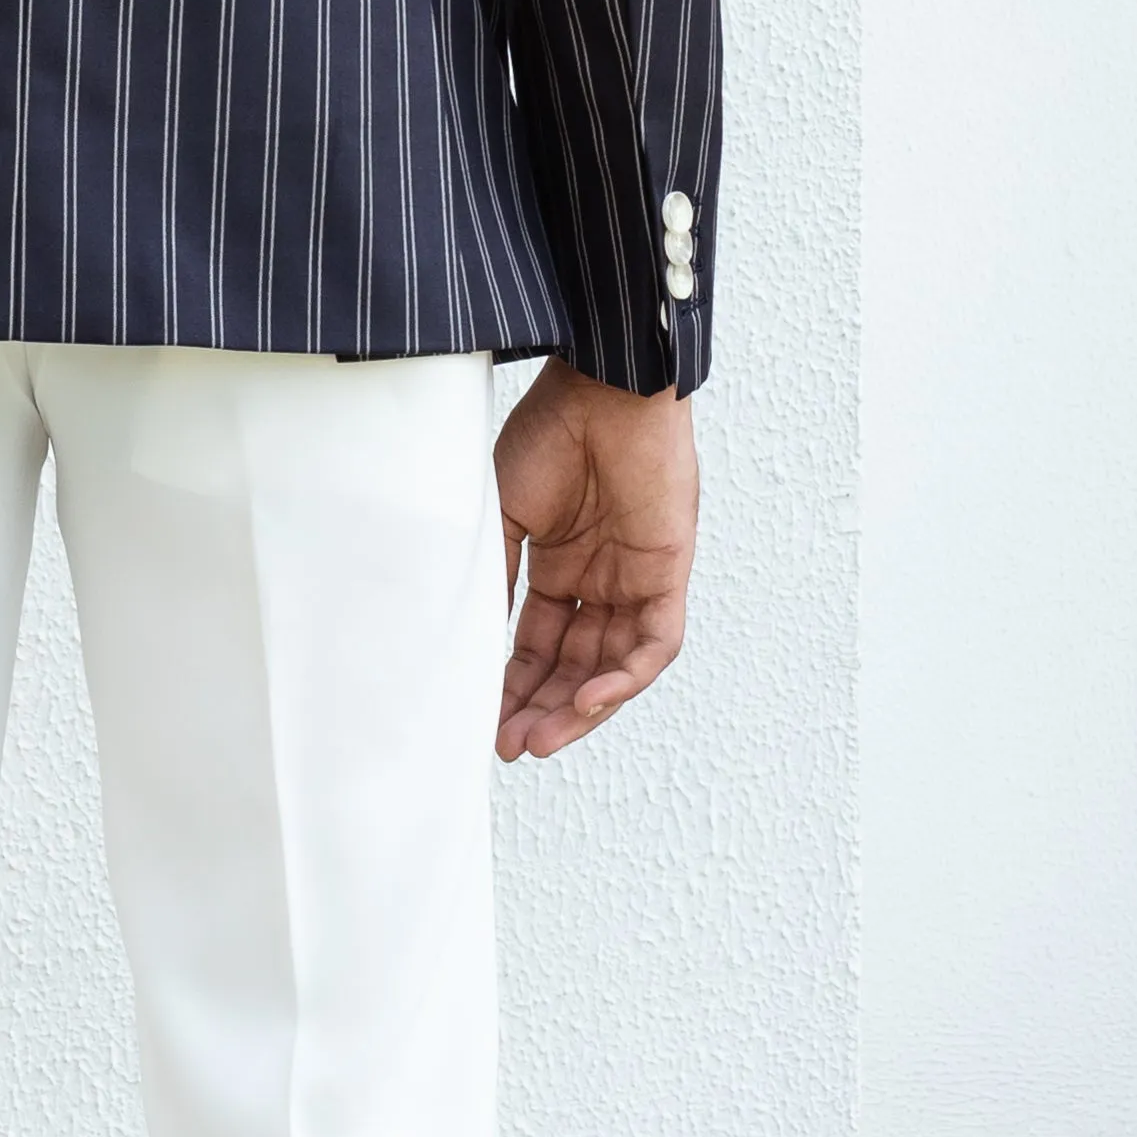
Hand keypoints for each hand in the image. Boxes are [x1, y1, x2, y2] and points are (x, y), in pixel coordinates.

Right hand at [493, 357, 696, 761]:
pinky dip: (623, 678)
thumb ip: (494, 579)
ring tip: (541, 739)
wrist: (601, 389)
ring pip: (612, 666)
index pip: (536, 645)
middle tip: (508, 747)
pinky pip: (653, 644)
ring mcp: (635, 579)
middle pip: (572, 666)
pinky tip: (587, 700)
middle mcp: (600, 579)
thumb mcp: (502, 516)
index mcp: (559, 564)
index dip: (512, 686)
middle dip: (540, 710)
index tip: (483, 724)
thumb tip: (468, 643)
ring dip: (579, 708)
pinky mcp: (668, 574)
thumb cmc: (548, 433)